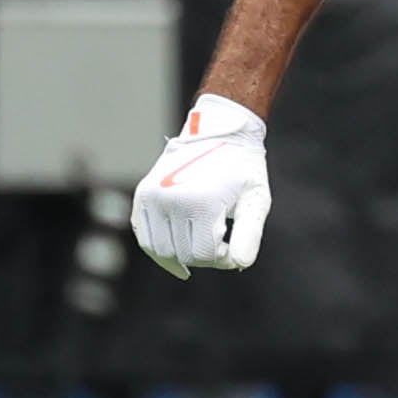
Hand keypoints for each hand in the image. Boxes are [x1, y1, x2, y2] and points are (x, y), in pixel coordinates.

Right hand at [131, 92, 270, 278]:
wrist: (219, 134)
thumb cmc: (242, 170)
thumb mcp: (255, 200)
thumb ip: (249, 234)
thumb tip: (239, 264)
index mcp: (200, 201)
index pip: (204, 255)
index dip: (222, 259)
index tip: (234, 248)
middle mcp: (171, 198)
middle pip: (182, 255)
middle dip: (204, 257)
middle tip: (221, 244)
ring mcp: (152, 196)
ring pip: (160, 250)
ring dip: (181, 255)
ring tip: (201, 243)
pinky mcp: (142, 195)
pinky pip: (145, 236)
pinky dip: (160, 248)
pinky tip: (177, 249)